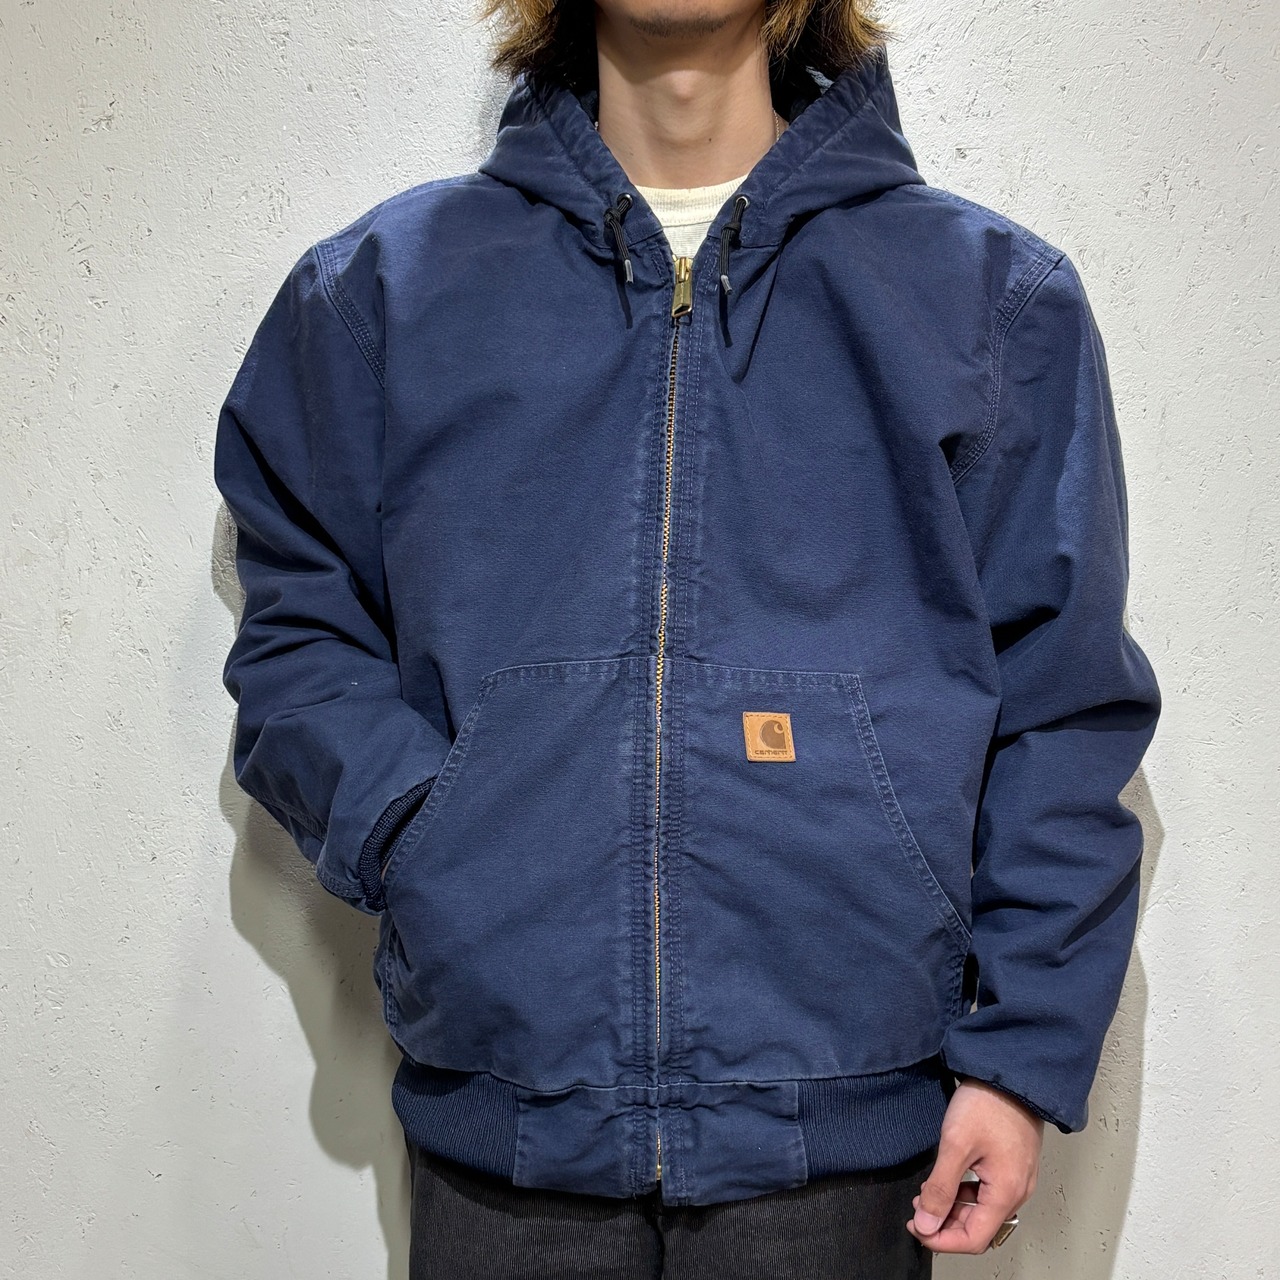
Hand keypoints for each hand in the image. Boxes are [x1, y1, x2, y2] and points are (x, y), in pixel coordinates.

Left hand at [905, 1076, 1042, 1253]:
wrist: (1009, 1073)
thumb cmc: (988, 1104)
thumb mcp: (955, 1145)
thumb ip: (940, 1189)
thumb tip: (927, 1224)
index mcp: (1006, 1193)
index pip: (973, 1239)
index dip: (941, 1240)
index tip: (917, 1228)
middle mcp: (1016, 1192)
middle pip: (979, 1228)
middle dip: (944, 1224)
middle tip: (917, 1209)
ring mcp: (1016, 1179)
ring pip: (982, 1211)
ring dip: (953, 1209)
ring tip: (928, 1194)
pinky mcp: (1011, 1166)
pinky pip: (987, 1194)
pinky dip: (964, 1194)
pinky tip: (947, 1181)